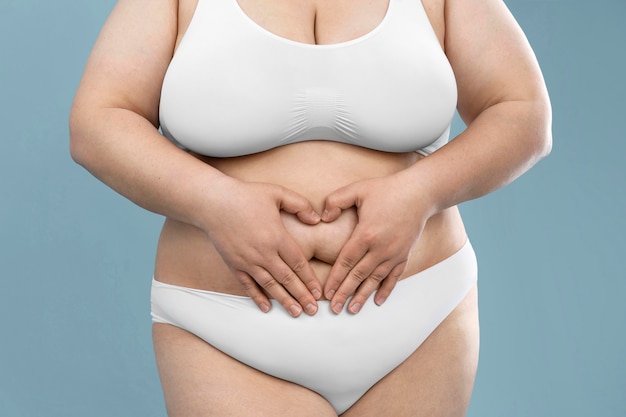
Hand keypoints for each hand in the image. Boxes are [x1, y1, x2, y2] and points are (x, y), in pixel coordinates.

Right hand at [202, 176, 321, 316]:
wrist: (213, 202)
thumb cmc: (247, 195)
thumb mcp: (277, 193)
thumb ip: (300, 205)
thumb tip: (316, 220)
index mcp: (277, 237)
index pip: (298, 263)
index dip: (310, 279)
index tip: (319, 293)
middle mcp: (264, 253)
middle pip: (287, 279)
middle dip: (302, 296)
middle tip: (313, 311)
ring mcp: (248, 261)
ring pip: (270, 286)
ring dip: (284, 301)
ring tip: (296, 313)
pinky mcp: (234, 264)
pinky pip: (248, 285)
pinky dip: (258, 298)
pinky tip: (267, 308)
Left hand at [321, 172, 432, 313]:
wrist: (420, 192)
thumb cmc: (386, 189)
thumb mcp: (357, 189)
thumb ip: (335, 201)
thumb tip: (323, 218)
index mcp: (366, 234)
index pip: (346, 261)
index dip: (335, 278)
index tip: (326, 292)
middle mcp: (380, 248)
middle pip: (358, 275)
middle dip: (344, 293)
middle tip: (333, 309)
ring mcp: (394, 253)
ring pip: (375, 280)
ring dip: (362, 296)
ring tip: (352, 310)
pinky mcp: (405, 254)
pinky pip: (394, 277)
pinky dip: (386, 290)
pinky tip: (377, 301)